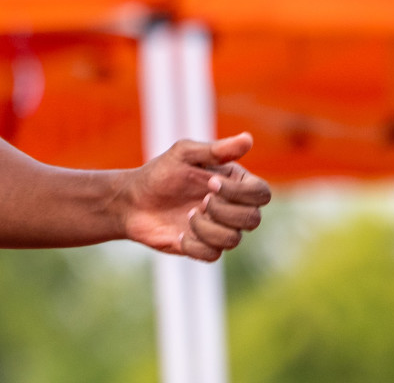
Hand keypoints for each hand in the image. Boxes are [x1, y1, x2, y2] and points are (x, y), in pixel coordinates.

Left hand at [118, 133, 270, 261]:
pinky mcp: (204, 248)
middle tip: (199, 200)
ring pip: (233, 239)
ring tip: (187, 215)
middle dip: (223, 212)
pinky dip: (193, 244)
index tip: (211, 183)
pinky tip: (178, 233)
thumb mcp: (183, 155)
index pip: (262, 193)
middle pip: (253, 220)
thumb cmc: (160, 173)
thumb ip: (216, 150)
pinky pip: (213, 255)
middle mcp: (232, 207)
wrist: (132, 201)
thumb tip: (248, 139)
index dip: (242, 193)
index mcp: (234, 183)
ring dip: (206, 228)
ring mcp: (219, 229)